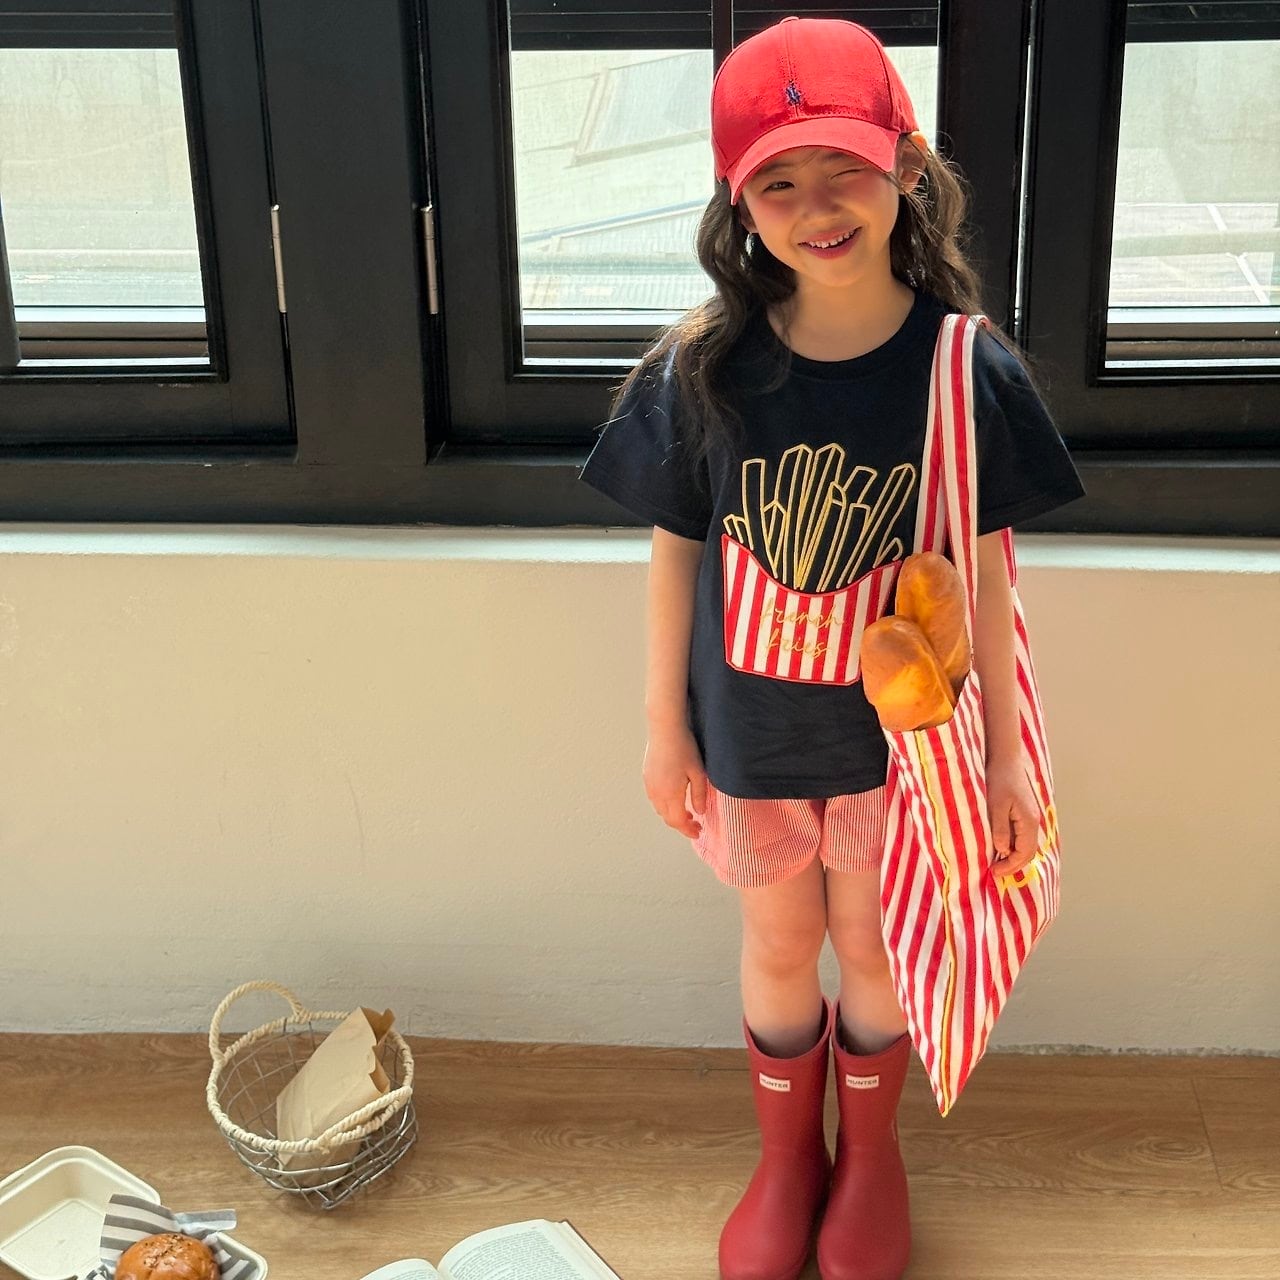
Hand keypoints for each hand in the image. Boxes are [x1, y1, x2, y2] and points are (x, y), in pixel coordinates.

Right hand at [643, 725, 707, 838]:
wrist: (665, 729)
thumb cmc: (684, 748)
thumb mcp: (698, 772)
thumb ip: (699, 795)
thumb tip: (699, 812)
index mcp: (670, 794)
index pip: (678, 821)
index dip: (688, 830)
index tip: (698, 832)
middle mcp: (657, 793)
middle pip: (668, 818)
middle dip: (681, 825)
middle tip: (695, 824)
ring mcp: (649, 785)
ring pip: (660, 810)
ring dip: (673, 815)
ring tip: (687, 812)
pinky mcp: (647, 777)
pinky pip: (655, 799)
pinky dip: (665, 805)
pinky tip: (675, 798)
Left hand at [985, 751, 1040, 878]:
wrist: (1005, 759)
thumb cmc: (999, 780)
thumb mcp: (995, 806)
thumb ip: (999, 829)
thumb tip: (1002, 851)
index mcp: (1029, 822)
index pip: (1023, 853)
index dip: (1010, 866)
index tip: (994, 873)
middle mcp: (1034, 822)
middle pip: (1028, 852)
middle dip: (1013, 864)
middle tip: (995, 871)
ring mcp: (1031, 816)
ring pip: (1026, 844)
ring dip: (1013, 855)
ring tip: (996, 861)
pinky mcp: (1025, 812)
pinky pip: (1022, 834)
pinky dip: (1013, 844)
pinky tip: (1000, 844)